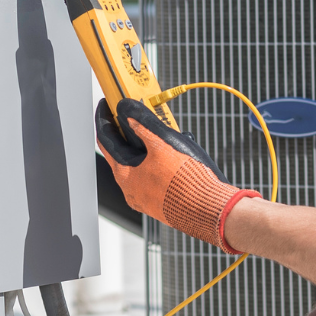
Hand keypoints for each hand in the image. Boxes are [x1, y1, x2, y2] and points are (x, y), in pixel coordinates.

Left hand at [96, 98, 259, 251]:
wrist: (210, 210)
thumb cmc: (187, 182)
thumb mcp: (163, 145)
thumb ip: (143, 125)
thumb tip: (128, 110)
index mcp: (125, 175)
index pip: (106, 140)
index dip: (105, 118)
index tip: (107, 104)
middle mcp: (132, 189)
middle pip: (123, 153)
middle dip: (129, 131)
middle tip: (135, 114)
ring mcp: (146, 198)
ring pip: (142, 165)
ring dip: (148, 146)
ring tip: (163, 133)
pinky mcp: (162, 202)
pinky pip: (155, 177)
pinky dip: (160, 161)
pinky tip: (176, 155)